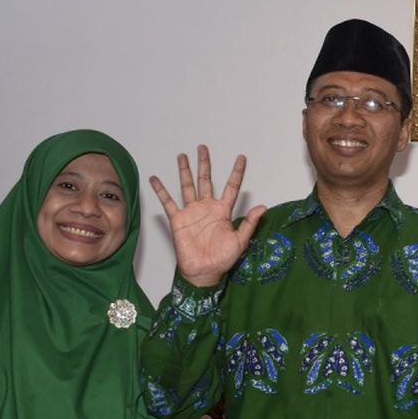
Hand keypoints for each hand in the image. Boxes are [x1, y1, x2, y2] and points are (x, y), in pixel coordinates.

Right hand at [149, 145, 266, 286]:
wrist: (203, 271)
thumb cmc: (223, 258)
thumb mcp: (240, 240)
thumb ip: (250, 223)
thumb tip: (262, 207)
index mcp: (223, 211)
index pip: (231, 187)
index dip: (236, 172)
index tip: (241, 157)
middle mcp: (207, 207)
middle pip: (206, 180)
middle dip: (205, 164)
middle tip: (203, 147)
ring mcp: (191, 212)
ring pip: (187, 186)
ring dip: (185, 171)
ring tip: (182, 155)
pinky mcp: (178, 219)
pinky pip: (168, 202)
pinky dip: (161, 191)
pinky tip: (155, 178)